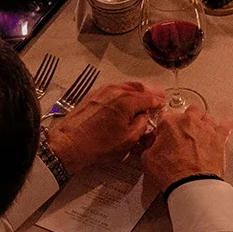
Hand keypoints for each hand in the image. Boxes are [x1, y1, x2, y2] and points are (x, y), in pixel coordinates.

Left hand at [45, 81, 167, 172]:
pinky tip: (124, 100)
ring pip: (125, 87)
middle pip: (138, 88)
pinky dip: (123, 92)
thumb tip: (145, 117)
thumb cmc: (98, 144)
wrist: (70, 143)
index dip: (158, 101)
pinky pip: (113, 89)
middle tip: (157, 97)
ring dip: (136, 92)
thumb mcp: (128, 140)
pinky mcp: (93, 95)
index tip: (162, 105)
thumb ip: (142, 125)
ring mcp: (103, 91)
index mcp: (127, 101)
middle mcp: (116, 91)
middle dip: (149, 93)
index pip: (149, 97)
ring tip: (143, 99)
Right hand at [142, 106, 231, 192]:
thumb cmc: (171, 172)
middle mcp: (188, 121)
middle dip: (187, 120)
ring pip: (206, 117)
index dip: (165, 127)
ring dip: (203, 123)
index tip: (165, 133)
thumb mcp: (148, 159)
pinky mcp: (219, 137)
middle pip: (189, 111)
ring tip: (201, 134)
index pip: (165, 117)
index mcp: (169, 123)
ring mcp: (205, 128)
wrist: (192, 184)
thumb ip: (149, 146)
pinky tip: (221, 128)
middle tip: (184, 132)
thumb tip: (151, 144)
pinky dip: (223, 126)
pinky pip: (225, 125)